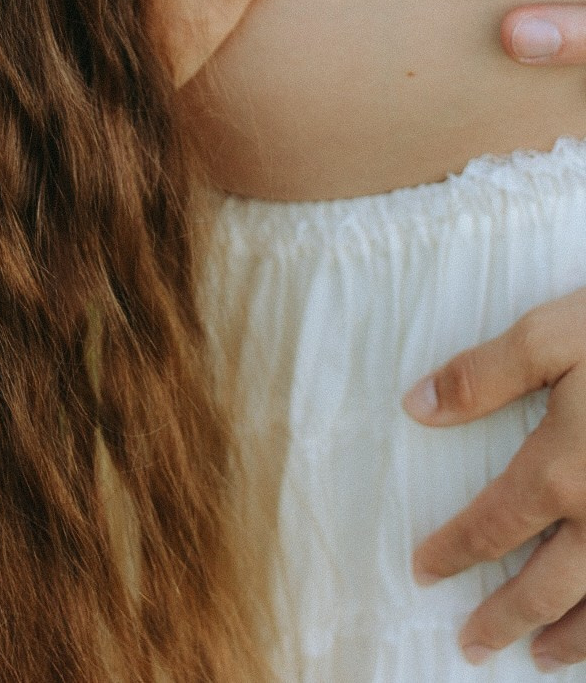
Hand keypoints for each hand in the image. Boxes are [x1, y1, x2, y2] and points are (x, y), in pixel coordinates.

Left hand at [404, 289, 585, 669]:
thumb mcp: (551, 335)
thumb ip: (483, 374)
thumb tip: (415, 407)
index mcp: (562, 471)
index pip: (494, 526)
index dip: (456, 551)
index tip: (425, 572)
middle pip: (548, 587)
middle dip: (506, 618)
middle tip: (471, 646)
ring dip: (572, 640)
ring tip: (540, 658)